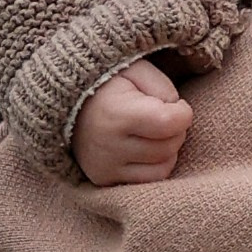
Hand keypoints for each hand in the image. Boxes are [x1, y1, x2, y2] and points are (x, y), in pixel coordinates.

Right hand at [72, 61, 191, 184]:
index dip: (184, 112)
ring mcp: (105, 167)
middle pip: (169, 146)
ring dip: (169, 149)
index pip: (170, 123)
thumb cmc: (109, 83)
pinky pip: (148, 181)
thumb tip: (178, 114)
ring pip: (163, 167)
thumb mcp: (137, 70)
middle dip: (177, 130)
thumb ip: (163, 88)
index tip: (178, 104)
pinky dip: (157, 165)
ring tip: (157, 132)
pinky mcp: (104, 180)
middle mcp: (109, 146)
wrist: (67, 104)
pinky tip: (149, 148)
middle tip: (167, 116)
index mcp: (118, 114)